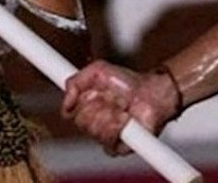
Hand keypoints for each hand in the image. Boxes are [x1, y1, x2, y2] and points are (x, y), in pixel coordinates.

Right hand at [61, 61, 179, 154]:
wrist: (152, 93)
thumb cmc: (129, 82)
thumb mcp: (98, 70)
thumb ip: (75, 81)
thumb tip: (65, 102)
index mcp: (85, 106)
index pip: (69, 113)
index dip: (78, 103)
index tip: (90, 94)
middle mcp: (93, 122)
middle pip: (81, 122)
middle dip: (98, 106)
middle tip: (111, 97)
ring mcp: (104, 135)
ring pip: (94, 132)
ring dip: (110, 115)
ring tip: (121, 107)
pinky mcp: (117, 147)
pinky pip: (108, 142)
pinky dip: (118, 127)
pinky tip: (126, 118)